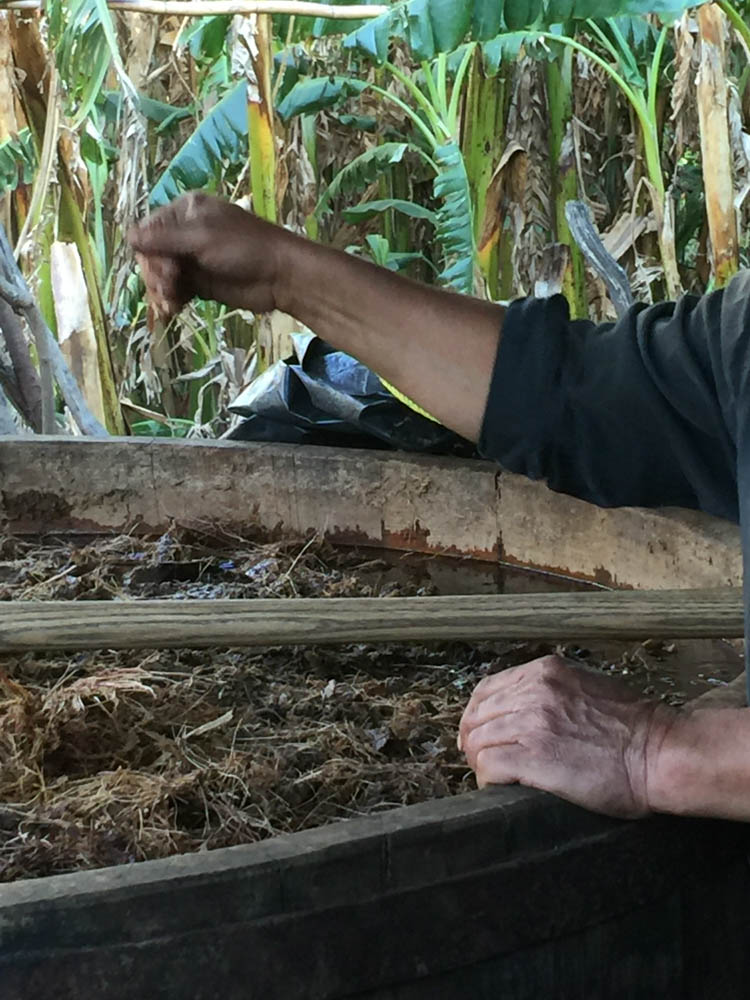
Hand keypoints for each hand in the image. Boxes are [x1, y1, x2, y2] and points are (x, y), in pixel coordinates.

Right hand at [127, 192, 290, 321]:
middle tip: (168, 290)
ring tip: (170, 306)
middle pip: (153, 255)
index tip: (163, 271)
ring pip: (162, 275)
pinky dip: (172, 300)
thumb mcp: (202, 238)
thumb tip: (128, 237)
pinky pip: (176, 291)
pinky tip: (172, 311)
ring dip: (162, 291)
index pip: (149, 230)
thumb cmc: (244, 248)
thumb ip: (164, 239)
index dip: (149, 253)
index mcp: (186, 211)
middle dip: (156, 275)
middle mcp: (185, 233)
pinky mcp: (201, 283)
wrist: (281, 276)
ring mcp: (193, 259)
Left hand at [458, 654, 674, 817]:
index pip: (487, 689)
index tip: (477, 732)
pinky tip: (497, 787)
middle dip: (474, 739)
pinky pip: (489, 765)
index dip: (477, 714)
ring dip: (480, 761)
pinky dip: (487, 778)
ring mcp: (532, 723)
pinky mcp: (534, 757)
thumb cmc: (635, 727)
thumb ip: (553, 692)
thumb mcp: (588, 687)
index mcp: (546, 672)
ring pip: (479, 740)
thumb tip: (523, 709)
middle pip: (478, 715)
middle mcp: (534, 692)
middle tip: (481, 760)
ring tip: (492, 776)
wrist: (661, 753)